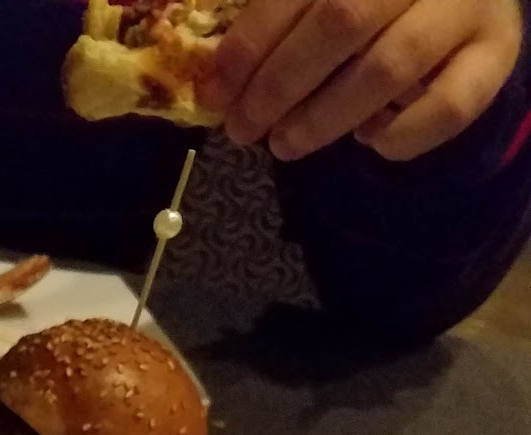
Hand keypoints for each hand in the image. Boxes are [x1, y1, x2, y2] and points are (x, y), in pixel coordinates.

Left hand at [201, 0, 524, 160]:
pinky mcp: (495, 54)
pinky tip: (368, 141)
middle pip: (342, 21)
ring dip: (325, 117)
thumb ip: (282, 16)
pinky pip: (449, 106)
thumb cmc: (378, 2)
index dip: (250, 42)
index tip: (215, 92)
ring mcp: (466, 5)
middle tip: (243, 130)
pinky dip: (401, 135)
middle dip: (280, 85)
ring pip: (391, 66)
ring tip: (286, 144)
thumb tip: (217, 79)